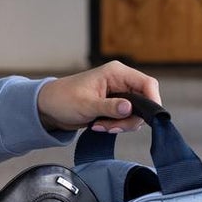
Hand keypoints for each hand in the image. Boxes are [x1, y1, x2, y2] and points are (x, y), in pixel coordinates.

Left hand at [36, 61, 162, 133]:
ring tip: (99, 126)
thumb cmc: (63, 99)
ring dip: (120, 125)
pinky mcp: (114, 106)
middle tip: (111, 128)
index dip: (152, 101)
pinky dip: (115, 126)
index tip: (147, 119)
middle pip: (144, 102)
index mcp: (116, 73)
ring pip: (135, 113)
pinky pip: (125, 119)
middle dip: (130, 119)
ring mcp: (118, 94)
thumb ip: (109, 107)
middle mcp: (120, 82)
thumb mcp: (86, 105)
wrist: (48, 107)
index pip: (147, 84)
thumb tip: (129, 108)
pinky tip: (98, 126)